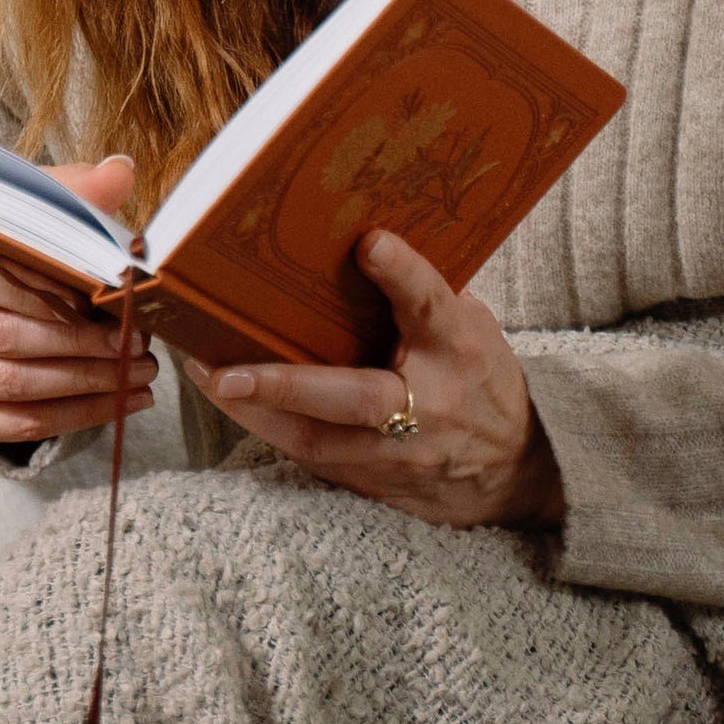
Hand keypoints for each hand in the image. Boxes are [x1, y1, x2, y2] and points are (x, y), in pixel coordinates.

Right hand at [0, 154, 158, 445]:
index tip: (108, 298)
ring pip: (12, 385)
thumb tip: (118, 173)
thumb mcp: (27, 208)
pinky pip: (11, 426)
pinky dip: (71, 417)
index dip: (52, 292)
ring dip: (85, 384)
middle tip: (136, 342)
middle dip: (81, 343)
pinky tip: (115, 403)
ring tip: (137, 373)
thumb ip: (71, 193)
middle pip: (2, 336)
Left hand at [184, 229, 561, 530]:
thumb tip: (362, 240)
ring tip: (206, 376)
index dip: (403, 275)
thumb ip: (425, 296)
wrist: (517, 474)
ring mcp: (403, 455)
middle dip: (286, 384)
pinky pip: (316, 459)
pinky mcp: (379, 484)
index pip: (432, 307)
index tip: (370, 243)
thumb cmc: (482, 379)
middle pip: (357, 398)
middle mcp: (431, 406)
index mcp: (460, 350)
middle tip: (225, 370)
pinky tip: (233, 402)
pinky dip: (271, 430)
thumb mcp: (472, 327)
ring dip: (257, 412)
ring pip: (319, 441)